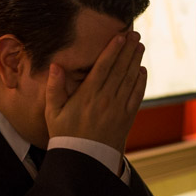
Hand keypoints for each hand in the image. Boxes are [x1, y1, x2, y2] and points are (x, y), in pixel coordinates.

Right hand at [45, 31, 146, 151]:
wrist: (84, 160)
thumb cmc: (65, 134)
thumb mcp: (52, 112)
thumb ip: (54, 88)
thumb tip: (56, 66)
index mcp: (87, 95)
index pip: (103, 67)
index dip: (112, 50)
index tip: (119, 36)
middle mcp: (105, 99)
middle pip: (120, 69)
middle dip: (128, 50)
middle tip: (134, 34)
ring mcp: (118, 109)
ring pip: (130, 79)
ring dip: (136, 61)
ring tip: (139, 46)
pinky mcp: (127, 118)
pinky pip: (137, 96)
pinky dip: (141, 82)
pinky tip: (142, 71)